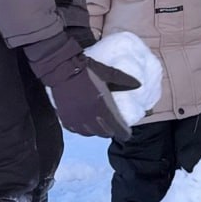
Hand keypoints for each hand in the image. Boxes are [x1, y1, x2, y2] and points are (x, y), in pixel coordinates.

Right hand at [25, 32, 139, 138]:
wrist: (61, 67)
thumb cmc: (87, 69)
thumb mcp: (108, 73)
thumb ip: (124, 80)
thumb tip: (139, 85)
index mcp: (102, 106)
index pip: (116, 127)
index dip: (123, 133)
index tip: (127, 134)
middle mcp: (89, 116)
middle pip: (104, 132)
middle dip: (111, 131)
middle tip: (115, 128)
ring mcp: (75, 118)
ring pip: (89, 133)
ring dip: (97, 131)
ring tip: (101, 128)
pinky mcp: (64, 117)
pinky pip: (76, 130)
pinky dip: (83, 130)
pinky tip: (86, 126)